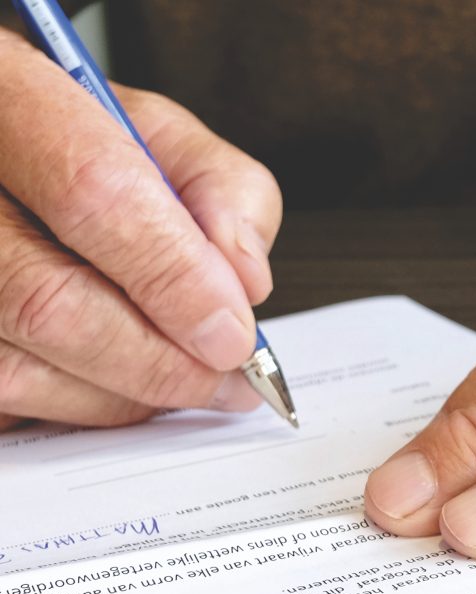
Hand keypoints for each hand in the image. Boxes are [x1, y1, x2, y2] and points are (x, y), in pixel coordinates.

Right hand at [0, 28, 281, 429]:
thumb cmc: (75, 139)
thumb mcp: (163, 133)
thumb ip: (223, 191)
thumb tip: (245, 284)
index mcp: (11, 97)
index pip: (94, 191)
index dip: (176, 278)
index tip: (234, 333)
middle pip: (48, 301)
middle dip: (159, 361)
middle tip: (225, 379)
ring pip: (17, 369)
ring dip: (121, 396)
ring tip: (183, 383)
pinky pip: (1, 401)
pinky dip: (73, 406)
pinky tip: (116, 384)